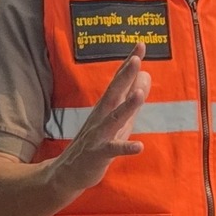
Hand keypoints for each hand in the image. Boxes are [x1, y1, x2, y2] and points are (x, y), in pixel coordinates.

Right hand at [47, 45, 150, 196]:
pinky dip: (126, 147)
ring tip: (139, 93)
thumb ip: (132, 99)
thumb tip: (147, 76)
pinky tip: (139, 146)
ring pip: (113, 118)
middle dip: (125, 76)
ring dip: (126, 106)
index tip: (140, 44)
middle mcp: (101, 117)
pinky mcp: (99, 154)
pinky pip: (113, 150)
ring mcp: (99, 135)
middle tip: (136, 58)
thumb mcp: (119, 120)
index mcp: (107, 107)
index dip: (129, 63)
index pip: (119, 81)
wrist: (68, 172)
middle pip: (114, 93)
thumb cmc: (97, 143)